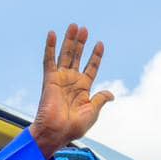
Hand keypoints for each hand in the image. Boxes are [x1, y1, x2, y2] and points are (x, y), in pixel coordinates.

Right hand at [29, 23, 113, 157]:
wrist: (56, 132)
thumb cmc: (73, 127)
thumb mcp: (92, 112)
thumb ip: (100, 99)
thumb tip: (111, 94)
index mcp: (83, 89)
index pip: (91, 67)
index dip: (96, 56)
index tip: (100, 44)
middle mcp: (71, 82)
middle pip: (77, 57)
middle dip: (81, 43)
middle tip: (84, 29)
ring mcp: (60, 79)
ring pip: (65, 55)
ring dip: (69, 41)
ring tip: (74, 26)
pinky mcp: (50, 79)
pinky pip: (49, 60)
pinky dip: (50, 47)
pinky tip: (52, 34)